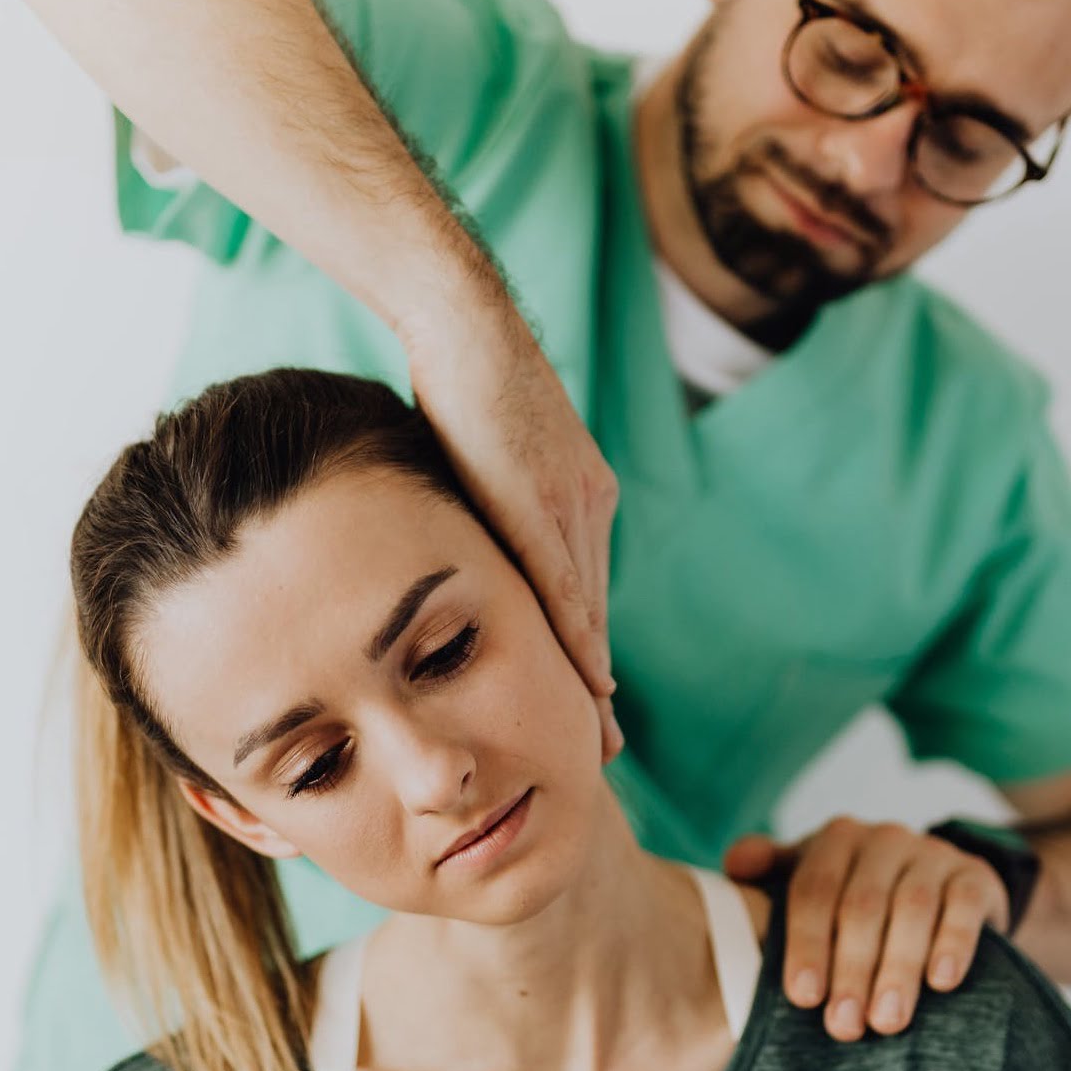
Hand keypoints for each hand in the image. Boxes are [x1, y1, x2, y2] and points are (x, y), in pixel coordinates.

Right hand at [407, 305, 622, 761]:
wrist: (465, 324)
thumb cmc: (464, 378)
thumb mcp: (486, 459)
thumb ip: (492, 509)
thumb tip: (467, 552)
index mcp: (582, 496)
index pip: (584, 592)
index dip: (587, 652)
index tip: (593, 706)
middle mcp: (589, 505)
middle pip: (594, 613)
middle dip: (597, 682)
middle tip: (607, 747)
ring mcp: (571, 504)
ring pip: (586, 611)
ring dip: (592, 677)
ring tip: (598, 735)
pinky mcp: (541, 502)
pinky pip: (563, 585)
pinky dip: (576, 637)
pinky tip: (588, 680)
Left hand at [724, 818, 1010, 1040]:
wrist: (939, 887)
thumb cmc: (855, 897)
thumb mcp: (812, 880)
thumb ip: (769, 874)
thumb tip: (735, 865)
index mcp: (835, 840)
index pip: (813, 890)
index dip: (806, 944)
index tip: (804, 998)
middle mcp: (883, 839)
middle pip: (861, 905)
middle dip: (851, 970)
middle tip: (844, 1026)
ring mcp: (932, 855)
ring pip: (912, 908)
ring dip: (897, 969)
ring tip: (887, 1021)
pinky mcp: (975, 877)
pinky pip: (963, 906)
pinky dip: (952, 943)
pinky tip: (942, 982)